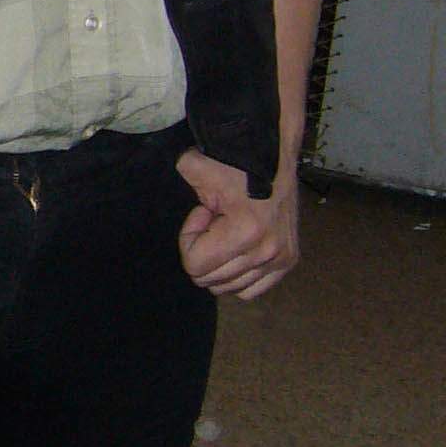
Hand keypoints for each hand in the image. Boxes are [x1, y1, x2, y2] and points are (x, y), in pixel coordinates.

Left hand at [175, 148, 300, 298]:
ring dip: (220, 261)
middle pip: (210, 280)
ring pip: (229, 287)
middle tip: (214, 222)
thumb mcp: (196, 167)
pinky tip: (237, 249)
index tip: (202, 213)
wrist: (276, 157)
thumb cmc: (235, 163)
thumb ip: (177, 180)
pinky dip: (238, 276)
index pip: (194, 265)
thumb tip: (159, 190)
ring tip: (228, 231)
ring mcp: (280, 258)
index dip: (188, 238)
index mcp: (245, 232)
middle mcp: (266, 251)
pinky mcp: (288, 261)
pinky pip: (252, 290)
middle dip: (203, 251)